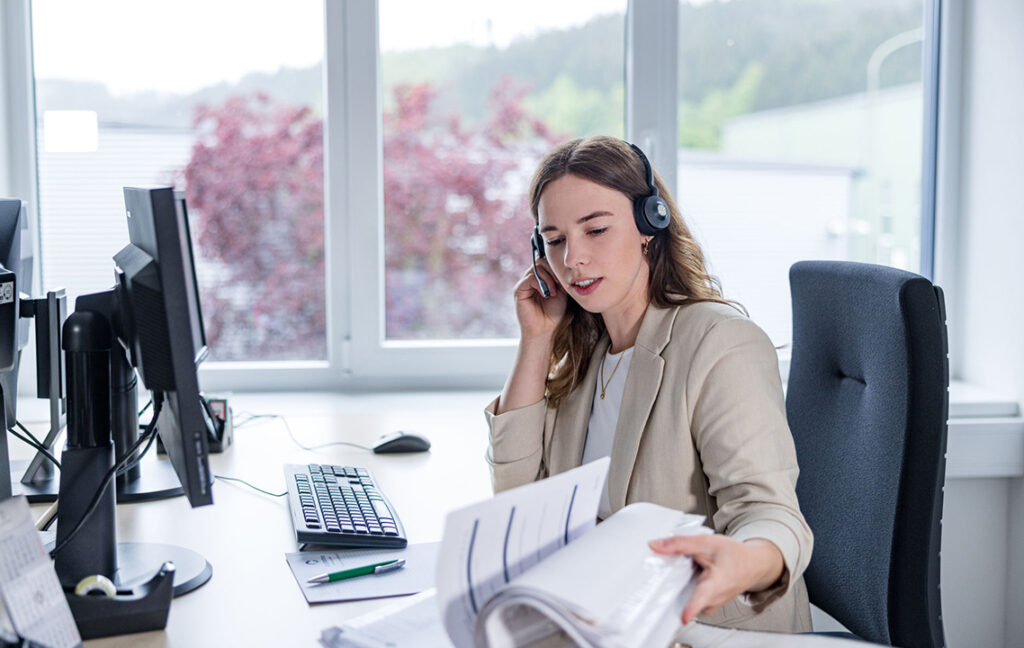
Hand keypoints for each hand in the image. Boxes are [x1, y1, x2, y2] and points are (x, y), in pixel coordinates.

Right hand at [513, 260, 566, 339]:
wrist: (545, 329)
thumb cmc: (554, 313)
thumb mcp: (562, 291)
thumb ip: (559, 277)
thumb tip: (559, 264)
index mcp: (540, 278)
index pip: (546, 261)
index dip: (555, 266)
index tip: (563, 278)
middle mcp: (530, 278)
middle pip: (541, 261)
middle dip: (552, 271)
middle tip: (559, 284)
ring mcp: (524, 283)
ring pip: (536, 267)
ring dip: (549, 278)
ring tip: (553, 292)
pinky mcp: (519, 290)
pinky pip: (530, 278)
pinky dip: (540, 284)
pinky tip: (546, 294)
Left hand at [648, 535, 783, 623]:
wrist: (752, 564)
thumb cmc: (734, 555)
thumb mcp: (706, 542)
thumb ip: (680, 544)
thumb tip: (656, 546)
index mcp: (717, 583)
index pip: (703, 598)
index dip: (692, 607)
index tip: (685, 616)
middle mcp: (714, 599)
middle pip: (685, 596)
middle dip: (675, 583)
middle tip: (678, 566)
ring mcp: (711, 605)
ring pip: (686, 597)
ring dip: (682, 584)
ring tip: (692, 568)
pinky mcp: (708, 605)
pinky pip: (691, 599)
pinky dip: (687, 587)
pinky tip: (692, 575)